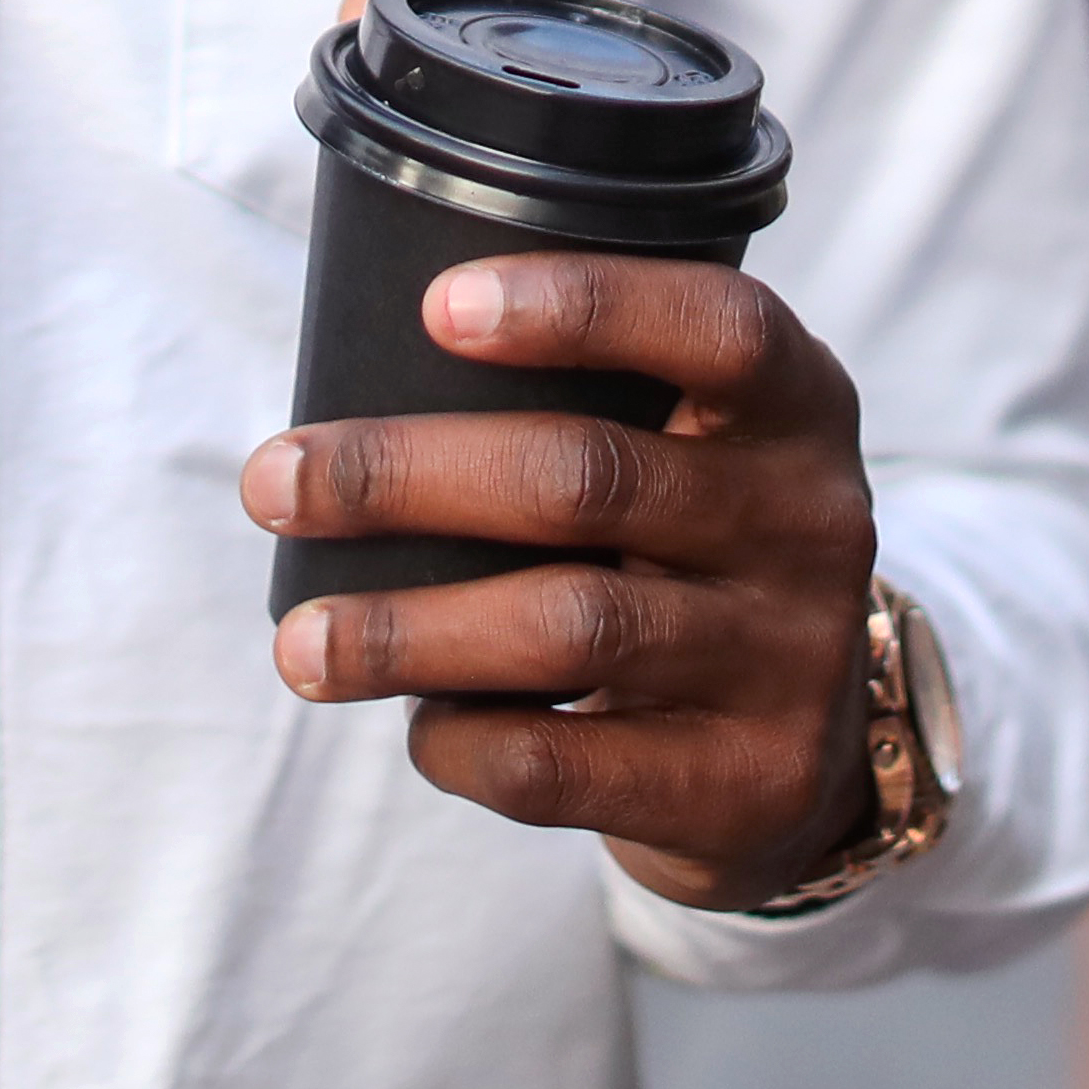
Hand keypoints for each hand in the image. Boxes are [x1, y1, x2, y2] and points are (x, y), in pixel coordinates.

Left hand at [238, 256, 880, 911]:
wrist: (802, 760)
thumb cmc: (689, 559)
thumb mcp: (695, 458)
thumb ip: (592, 410)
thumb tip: (354, 410)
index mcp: (799, 408)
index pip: (716, 327)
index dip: (585, 305)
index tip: (438, 308)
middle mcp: (812, 522)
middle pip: (590, 476)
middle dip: (408, 475)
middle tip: (276, 479)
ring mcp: (787, 658)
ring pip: (567, 625)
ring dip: (406, 630)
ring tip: (301, 642)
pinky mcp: (742, 783)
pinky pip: (566, 763)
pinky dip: (462, 741)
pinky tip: (414, 724)